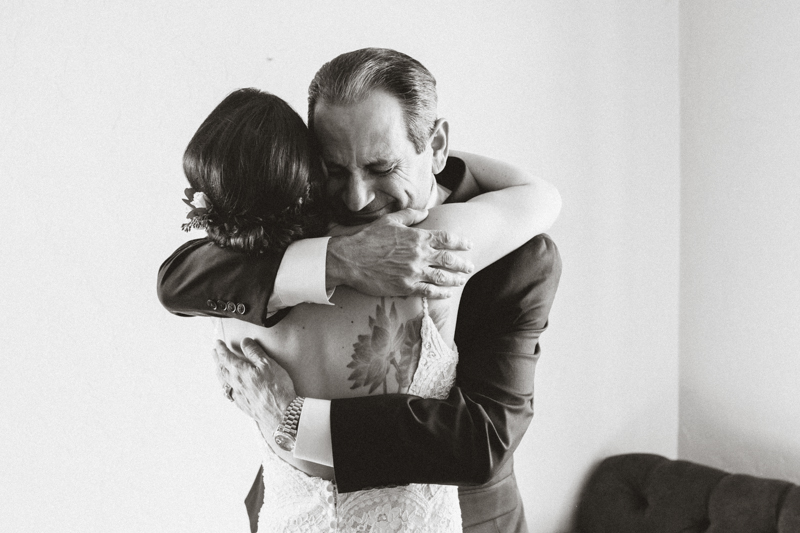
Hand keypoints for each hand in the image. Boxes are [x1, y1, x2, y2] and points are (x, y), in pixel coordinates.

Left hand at [213, 338, 295, 433]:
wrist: (281, 413)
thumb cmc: (276, 389)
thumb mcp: (268, 364)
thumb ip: (254, 352)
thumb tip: (245, 342)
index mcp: (239, 371)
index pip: (226, 357)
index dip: (221, 348)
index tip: (218, 343)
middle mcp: (235, 383)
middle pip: (221, 369)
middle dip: (217, 359)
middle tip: (214, 352)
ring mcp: (237, 395)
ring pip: (223, 381)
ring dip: (219, 372)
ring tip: (218, 367)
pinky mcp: (242, 405)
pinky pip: (228, 392)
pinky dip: (225, 385)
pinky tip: (228, 386)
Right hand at [326, 208, 473, 297]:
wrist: (350, 258)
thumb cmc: (368, 238)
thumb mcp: (389, 220)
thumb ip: (410, 215)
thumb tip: (426, 211)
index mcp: (417, 237)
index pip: (446, 239)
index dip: (460, 242)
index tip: (469, 245)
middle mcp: (418, 254)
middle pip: (449, 259)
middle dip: (463, 263)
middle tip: (471, 266)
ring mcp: (413, 272)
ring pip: (442, 277)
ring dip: (455, 279)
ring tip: (462, 280)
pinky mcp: (405, 287)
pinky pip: (428, 291)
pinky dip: (440, 293)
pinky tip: (447, 293)